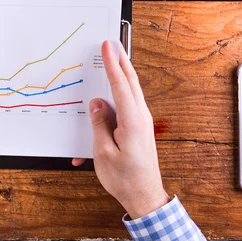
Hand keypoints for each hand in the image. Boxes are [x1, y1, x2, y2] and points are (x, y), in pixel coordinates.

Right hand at [73, 41, 168, 218]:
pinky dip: (118, 96)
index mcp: (132, 121)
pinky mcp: (139, 128)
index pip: (120, 85)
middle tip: (112, 44)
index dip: (113, 63)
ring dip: (121, 76)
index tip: (107, 46)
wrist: (145, 196)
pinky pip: (127, 106)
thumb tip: (97, 104)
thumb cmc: (124, 178)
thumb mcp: (103, 152)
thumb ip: (99, 124)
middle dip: (121, 61)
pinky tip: (107, 99)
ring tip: (112, 61)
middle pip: (130, 82)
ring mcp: (141, 122)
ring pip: (130, 92)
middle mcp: (140, 117)